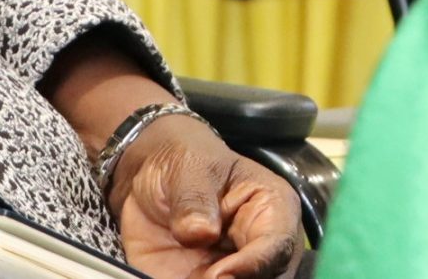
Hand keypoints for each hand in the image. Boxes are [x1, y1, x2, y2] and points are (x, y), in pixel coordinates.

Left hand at [105, 115, 303, 278]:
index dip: (254, 265)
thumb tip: (200, 233)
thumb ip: (194, 198)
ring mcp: (235, 272)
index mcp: (272, 209)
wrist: (149, 175)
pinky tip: (171, 277)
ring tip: (184, 276)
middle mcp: (260, 248)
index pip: (278, 245)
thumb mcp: (187, 166)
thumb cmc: (183, 160)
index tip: (219, 275)